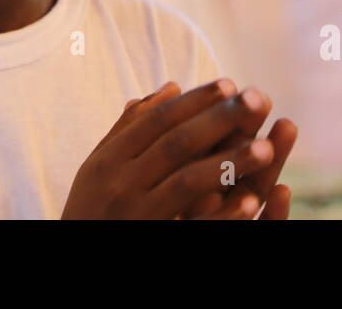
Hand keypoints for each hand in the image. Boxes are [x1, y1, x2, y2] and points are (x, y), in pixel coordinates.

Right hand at [61, 79, 285, 218]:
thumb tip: (172, 87)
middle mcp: (120, 184)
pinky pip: (192, 227)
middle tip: (258, 99)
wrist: (75, 258)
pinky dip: (223, 216)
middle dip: (220, 119)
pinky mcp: (152, 240)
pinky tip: (253, 202)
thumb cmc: (92, 208)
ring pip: (188, 182)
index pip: (157, 121)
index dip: (195, 101)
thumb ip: (131, 127)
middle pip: (177, 144)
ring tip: (266, 146)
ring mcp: (137, 216)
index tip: (230, 84)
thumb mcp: (100, 165)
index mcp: (108, 159)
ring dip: (228, 162)